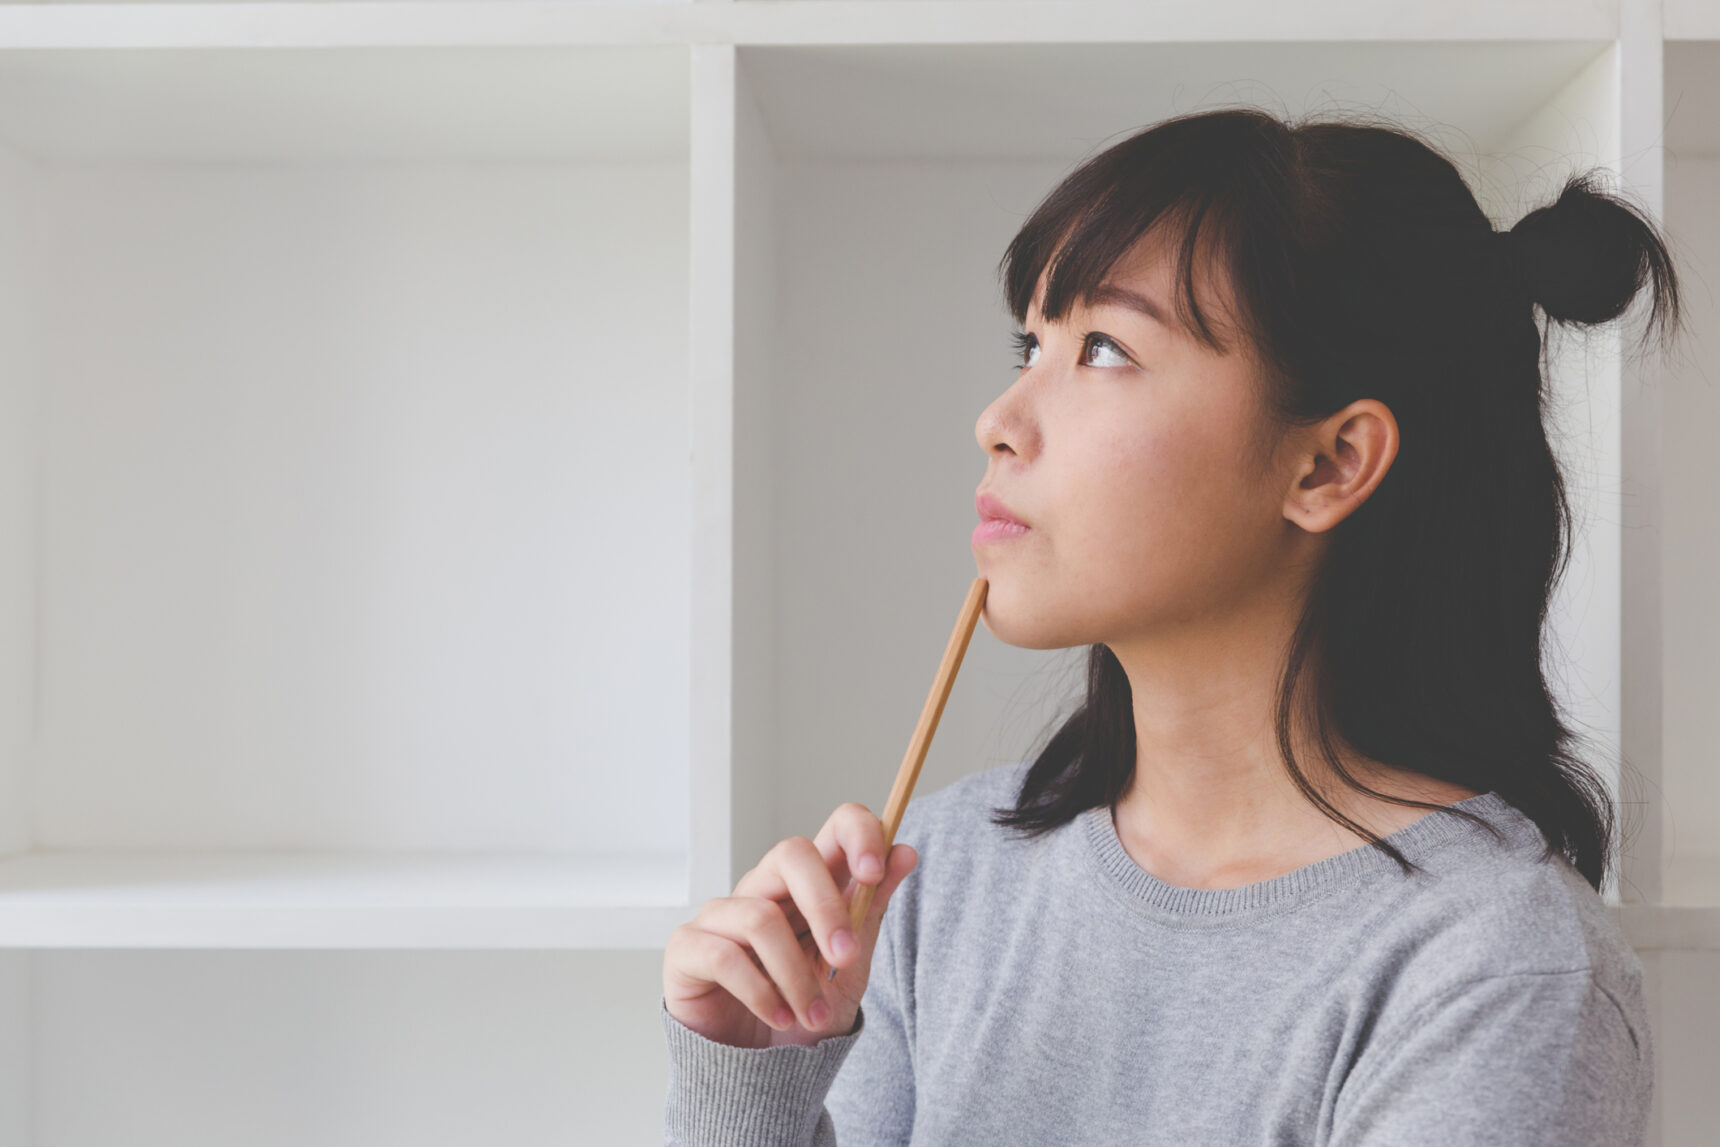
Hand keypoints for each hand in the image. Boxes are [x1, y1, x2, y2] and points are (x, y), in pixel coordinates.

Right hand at [663, 802, 918, 1049]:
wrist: (759, 1073)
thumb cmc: (803, 1012)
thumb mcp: (849, 968)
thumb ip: (870, 911)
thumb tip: (905, 853)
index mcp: (810, 885)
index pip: (834, 826)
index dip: (858, 834)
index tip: (875, 872)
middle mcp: (763, 887)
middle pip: (791, 853)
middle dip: (826, 908)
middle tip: (845, 958)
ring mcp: (721, 914)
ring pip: (761, 917)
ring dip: (796, 976)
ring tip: (810, 1015)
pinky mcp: (688, 947)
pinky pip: (725, 956)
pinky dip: (761, 994)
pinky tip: (778, 1017)